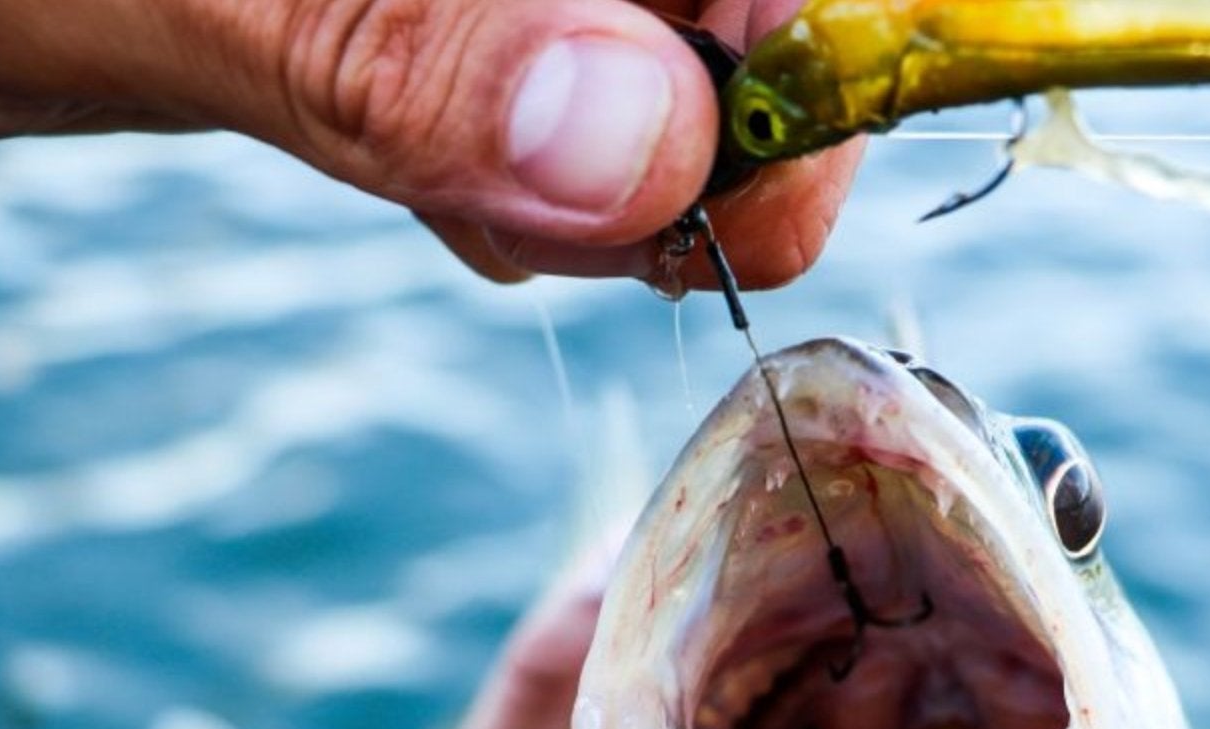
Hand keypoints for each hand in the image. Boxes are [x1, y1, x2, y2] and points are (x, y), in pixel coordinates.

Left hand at [0, 0, 860, 287]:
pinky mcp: (437, 4)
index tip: (751, 188)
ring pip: (657, 53)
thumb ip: (400, 48)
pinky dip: (547, 175)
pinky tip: (461, 197)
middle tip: (562, 226)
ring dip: (622, 174)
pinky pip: (567, 86)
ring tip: (476, 211)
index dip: (809, 31)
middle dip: (707, 122)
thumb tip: (645, 152)